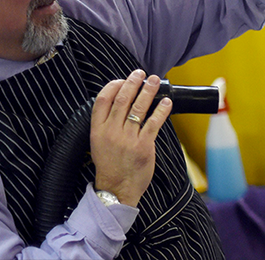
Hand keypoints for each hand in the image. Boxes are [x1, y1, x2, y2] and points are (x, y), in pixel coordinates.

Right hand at [90, 70, 171, 206]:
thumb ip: (107, 124)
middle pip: (122, 99)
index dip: (113, 86)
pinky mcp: (143, 146)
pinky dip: (161, 110)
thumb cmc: (110, 166)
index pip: (102, 100)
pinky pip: (153, 123)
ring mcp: (127, 139)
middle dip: (133, 83)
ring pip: (139, 108)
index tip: (122, 79)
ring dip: (148, 91)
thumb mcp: (99, 143)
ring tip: (155, 80)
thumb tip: (120, 103)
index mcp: (97, 130)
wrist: (116, 189)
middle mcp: (111, 132)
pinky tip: (166, 102)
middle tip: (141, 74)